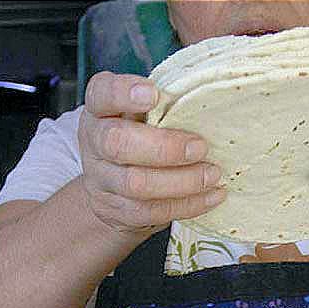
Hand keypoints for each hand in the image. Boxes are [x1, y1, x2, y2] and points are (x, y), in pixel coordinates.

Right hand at [79, 72, 225, 234]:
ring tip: (213, 174)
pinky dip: (188, 204)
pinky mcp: (120, 210)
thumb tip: (209, 104)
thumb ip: (162, 106)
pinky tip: (213, 195)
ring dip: (182, 181)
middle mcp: (95, 143)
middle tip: (200, 147)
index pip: (102, 94)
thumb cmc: (138, 138)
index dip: (123, 94)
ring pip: (137, 184)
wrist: (113, 191)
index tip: (153, 94)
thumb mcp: (141, 115)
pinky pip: (153, 211)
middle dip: (164, 147)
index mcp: (100, 109)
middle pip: (117, 144)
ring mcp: (104, 180)